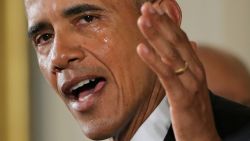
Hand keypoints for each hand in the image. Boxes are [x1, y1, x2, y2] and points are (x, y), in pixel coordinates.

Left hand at [137, 2, 220, 140]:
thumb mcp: (192, 82)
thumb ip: (189, 62)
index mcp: (195, 66)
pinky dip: (153, 60)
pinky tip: (141, 49)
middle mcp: (195, 70)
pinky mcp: (182, 97)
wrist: (203, 136)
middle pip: (176, 41)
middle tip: (146, 7)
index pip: (181, 39)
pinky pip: (166, 75)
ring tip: (143, 20)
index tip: (155, 9)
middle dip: (160, 23)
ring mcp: (190, 83)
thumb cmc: (194, 109)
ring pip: (171, 54)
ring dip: (155, 36)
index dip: (168, 23)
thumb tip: (190, 43)